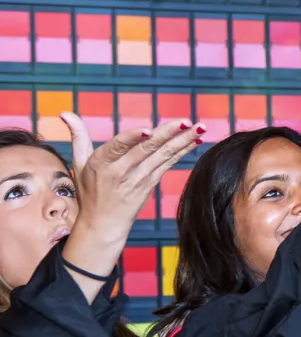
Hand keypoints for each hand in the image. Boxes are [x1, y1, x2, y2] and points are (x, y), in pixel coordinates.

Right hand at [64, 113, 200, 238]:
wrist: (103, 223)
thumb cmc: (89, 189)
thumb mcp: (79, 162)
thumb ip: (78, 136)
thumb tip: (64, 112)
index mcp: (101, 163)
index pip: (117, 147)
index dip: (131, 138)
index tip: (147, 130)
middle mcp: (121, 171)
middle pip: (146, 149)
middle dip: (168, 134)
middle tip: (186, 121)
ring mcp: (138, 179)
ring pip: (162, 156)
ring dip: (183, 141)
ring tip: (199, 127)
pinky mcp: (151, 184)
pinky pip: (169, 164)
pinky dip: (183, 152)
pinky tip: (195, 141)